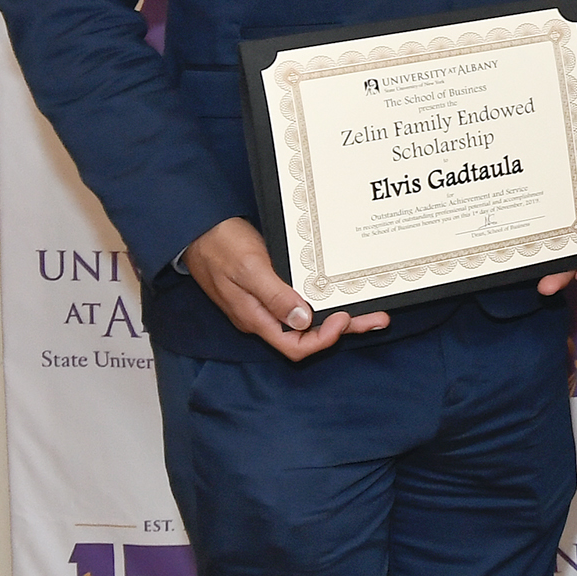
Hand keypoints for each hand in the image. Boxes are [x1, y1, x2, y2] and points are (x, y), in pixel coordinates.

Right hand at [184, 215, 389, 359]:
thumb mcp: (249, 268)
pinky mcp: (273, 288)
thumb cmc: (220, 246)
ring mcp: (269, 303)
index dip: (322, 339)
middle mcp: (265, 316)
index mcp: (257, 318)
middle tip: (378, 318)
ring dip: (340, 315)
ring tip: (371, 308)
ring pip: (309, 320)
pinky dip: (325, 300)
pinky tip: (341, 293)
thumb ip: (274, 296)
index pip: (294, 347)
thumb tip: (302, 321)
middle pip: (309, 335)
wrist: (199, 229)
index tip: (344, 318)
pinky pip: (303, 302)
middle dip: (345, 328)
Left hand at [539, 139, 576, 295]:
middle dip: (564, 277)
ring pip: (558, 256)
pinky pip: (540, 238)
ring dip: (547, 269)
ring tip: (533, 277)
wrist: (573, 138)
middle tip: (549, 285)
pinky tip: (520, 250)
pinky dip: (531, 247)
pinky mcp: (546, 220)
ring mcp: (566, 228)